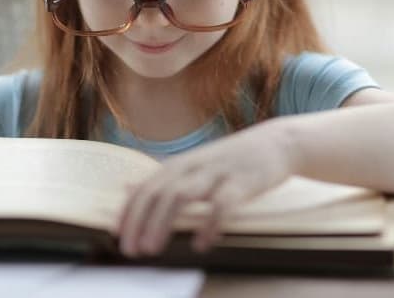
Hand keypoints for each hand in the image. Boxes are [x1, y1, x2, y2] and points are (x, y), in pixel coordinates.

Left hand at [117, 118, 294, 256]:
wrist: (276, 143)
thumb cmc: (231, 159)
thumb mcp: (194, 164)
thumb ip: (163, 179)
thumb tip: (127, 188)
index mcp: (180, 164)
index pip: (146, 187)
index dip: (129, 211)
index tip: (117, 235)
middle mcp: (193, 165)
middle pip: (158, 192)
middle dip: (140, 221)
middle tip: (131, 250)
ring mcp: (217, 172)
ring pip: (182, 195)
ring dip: (163, 222)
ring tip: (153, 248)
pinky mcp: (242, 182)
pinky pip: (222, 204)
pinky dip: (209, 224)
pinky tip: (202, 243)